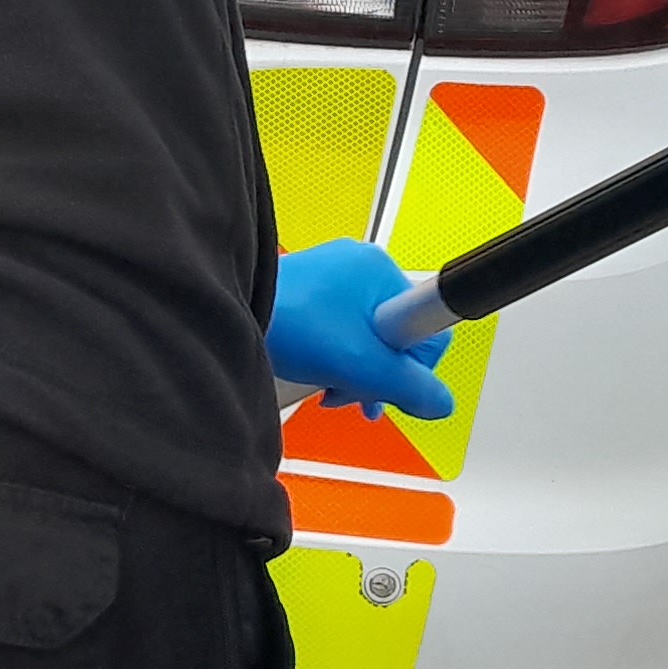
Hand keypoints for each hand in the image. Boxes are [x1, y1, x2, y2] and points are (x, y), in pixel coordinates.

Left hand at [268, 237, 455, 422]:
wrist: (227, 314)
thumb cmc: (286, 322)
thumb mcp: (362, 366)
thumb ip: (411, 388)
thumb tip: (440, 402)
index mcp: (381, 271)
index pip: (427, 329)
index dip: (411, 368)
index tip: (389, 383)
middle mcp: (360, 266)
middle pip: (395, 335)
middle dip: (377, 373)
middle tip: (354, 393)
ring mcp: (333, 276)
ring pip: (366, 336)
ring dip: (353, 368)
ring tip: (328, 380)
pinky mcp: (310, 290)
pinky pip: (339, 329)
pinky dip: (331, 354)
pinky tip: (314, 368)